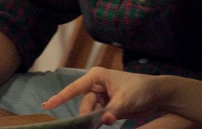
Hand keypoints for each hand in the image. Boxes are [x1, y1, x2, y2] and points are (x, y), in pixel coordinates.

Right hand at [42, 67, 162, 125]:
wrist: (155, 94)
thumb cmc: (140, 90)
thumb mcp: (125, 100)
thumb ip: (112, 110)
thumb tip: (103, 119)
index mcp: (96, 76)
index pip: (74, 88)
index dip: (60, 97)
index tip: (46, 106)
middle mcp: (95, 85)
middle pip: (84, 105)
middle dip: (87, 116)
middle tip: (94, 125)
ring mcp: (100, 96)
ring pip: (89, 112)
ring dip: (94, 120)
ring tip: (108, 118)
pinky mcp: (105, 105)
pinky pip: (96, 116)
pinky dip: (98, 121)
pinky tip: (103, 122)